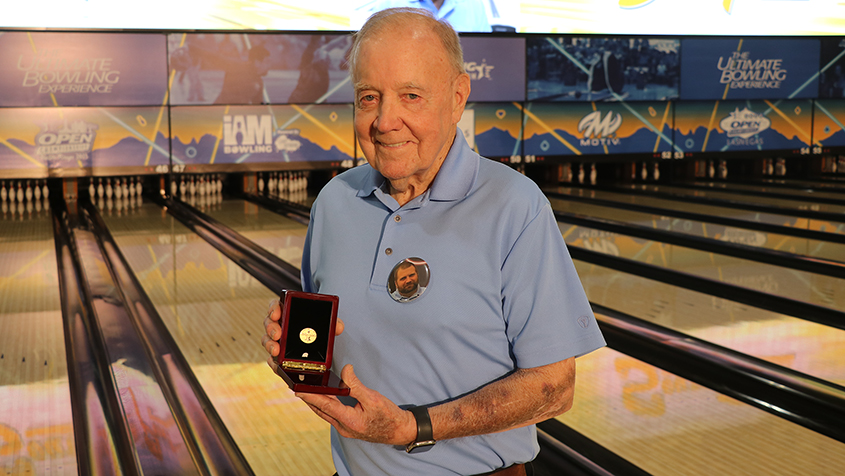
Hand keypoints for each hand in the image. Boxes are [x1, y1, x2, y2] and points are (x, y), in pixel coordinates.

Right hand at [262, 298, 344, 367]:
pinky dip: (273, 360)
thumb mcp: (327, 325)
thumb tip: (338, 327)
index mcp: (288, 313)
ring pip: (267, 340)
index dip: (274, 308)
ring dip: (270, 345)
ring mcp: (277, 341)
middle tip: (278, 334)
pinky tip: (277, 362)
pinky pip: (272, 358)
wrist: (318, 349)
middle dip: (271, 329)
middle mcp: (280, 325)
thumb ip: (333, 323)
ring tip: (276, 350)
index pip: (276, 306)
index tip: (277, 313)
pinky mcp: (278, 356)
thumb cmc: (318, 330)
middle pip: (269, 323)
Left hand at [297, 364, 416, 445]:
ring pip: (324, 413)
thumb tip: (345, 370)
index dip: (310, 396)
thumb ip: (355, 385)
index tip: (297, 389)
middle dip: (307, 398)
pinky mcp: (347, 427)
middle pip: (320, 410)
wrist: (399, 430)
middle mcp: (343, 427)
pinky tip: (322, 398)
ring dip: (314, 402)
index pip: (325, 405)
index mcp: (349, 420)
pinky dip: (324, 405)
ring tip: (303, 391)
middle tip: (294, 387)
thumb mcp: (373, 398)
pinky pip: (330, 415)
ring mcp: (345, 428)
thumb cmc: (388, 415)